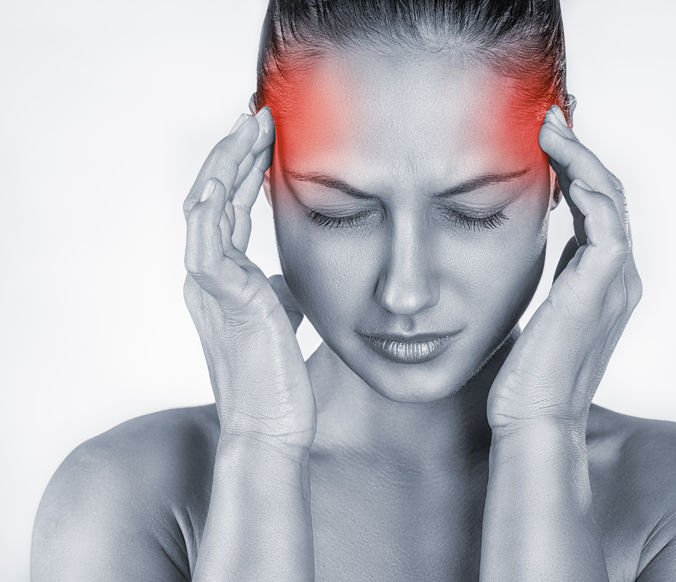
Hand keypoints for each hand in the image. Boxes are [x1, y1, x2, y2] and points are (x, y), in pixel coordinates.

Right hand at [182, 108, 315, 454]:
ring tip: (253, 127)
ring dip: (227, 164)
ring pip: (203, 207)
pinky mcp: (223, 299)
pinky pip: (208, 241)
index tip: (264, 137)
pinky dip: (215, 205)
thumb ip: (277, 291)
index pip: (225, 210)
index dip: (240, 170)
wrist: (271, 427)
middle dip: (234, 153)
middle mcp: (207, 277)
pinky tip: (234, 175)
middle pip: (210, 197)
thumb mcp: (281, 320)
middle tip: (259, 117)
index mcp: (222, 279)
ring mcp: (209, 287)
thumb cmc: (277, 378)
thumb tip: (289, 275)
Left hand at [486, 105, 641, 433]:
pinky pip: (604, 210)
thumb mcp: (528, 319)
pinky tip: (554, 154)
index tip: (540, 146)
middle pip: (607, 195)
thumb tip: (498, 264)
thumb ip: (532, 288)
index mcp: (600, 285)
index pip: (595, 212)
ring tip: (547, 125)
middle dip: (578, 154)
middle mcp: (617, 277)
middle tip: (545, 121)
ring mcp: (617, 278)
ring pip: (609, 194)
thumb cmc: (522, 379)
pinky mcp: (606, 279)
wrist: (532, 421)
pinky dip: (584, 175)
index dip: (573, 174)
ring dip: (580, 154)